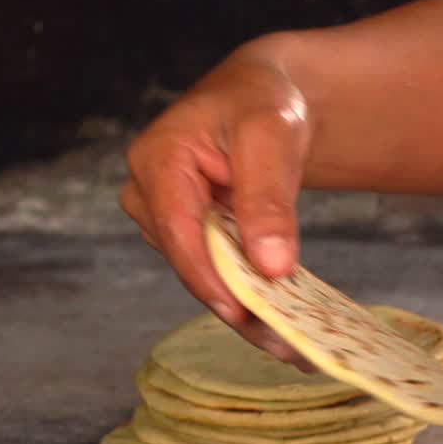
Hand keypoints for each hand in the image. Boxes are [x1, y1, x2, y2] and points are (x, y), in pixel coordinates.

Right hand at [120, 41, 312, 369]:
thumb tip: (270, 265)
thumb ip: (267, 199)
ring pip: (203, 276)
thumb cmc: (263, 105)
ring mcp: (164, 218)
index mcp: (157, 158)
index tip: (242, 312)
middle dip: (235, 304)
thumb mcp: (271, 138)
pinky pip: (217, 272)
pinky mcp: (188, 235)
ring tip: (294, 345)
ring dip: (246, 310)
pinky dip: (249, 296)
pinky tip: (285, 325)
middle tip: (286, 344)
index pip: (177, 229)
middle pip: (189, 262)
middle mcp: (148, 192)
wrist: (264, 99)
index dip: (208, 275)